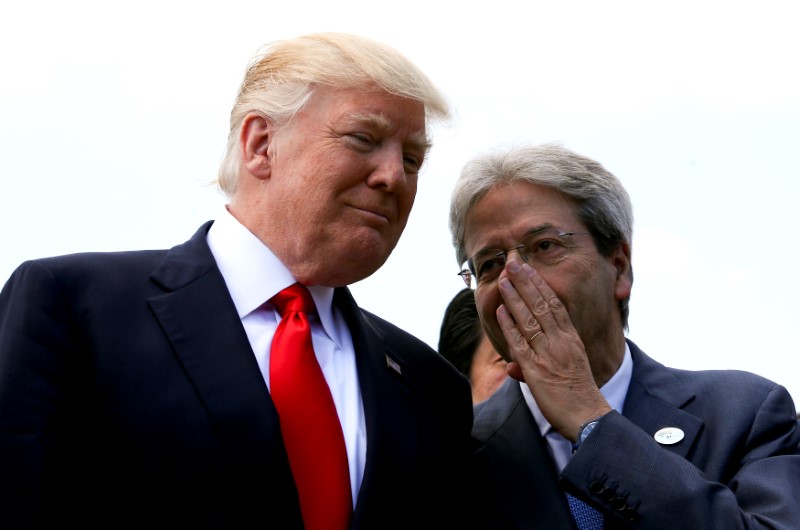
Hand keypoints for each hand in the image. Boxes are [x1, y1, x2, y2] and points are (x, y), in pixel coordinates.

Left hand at [496, 253, 610, 440]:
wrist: (587, 417)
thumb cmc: (577, 395)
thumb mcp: (568, 369)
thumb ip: (544, 360)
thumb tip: (515, 363)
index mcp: (571, 339)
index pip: (555, 305)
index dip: (540, 285)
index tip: (530, 269)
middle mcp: (560, 341)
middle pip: (542, 305)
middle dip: (526, 282)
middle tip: (514, 262)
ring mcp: (548, 353)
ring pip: (530, 318)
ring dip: (515, 297)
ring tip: (505, 279)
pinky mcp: (536, 369)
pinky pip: (521, 343)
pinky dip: (510, 326)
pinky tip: (501, 311)